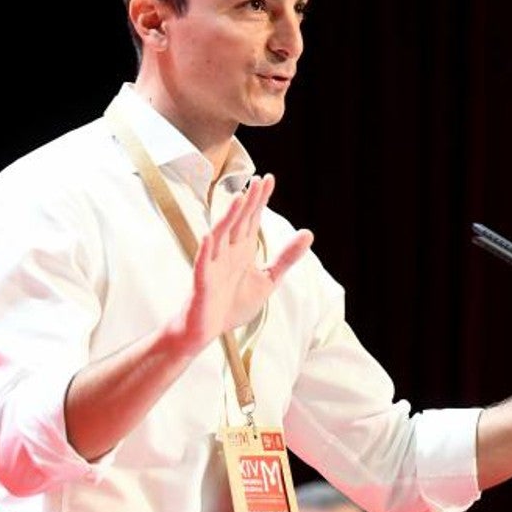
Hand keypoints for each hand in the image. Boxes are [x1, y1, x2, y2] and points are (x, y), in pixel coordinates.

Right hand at [180, 174, 313, 349]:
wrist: (206, 331)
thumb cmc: (232, 304)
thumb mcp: (268, 280)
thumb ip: (286, 258)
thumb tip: (308, 233)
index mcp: (243, 250)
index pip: (252, 219)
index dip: (260, 200)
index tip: (268, 179)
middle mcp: (228, 252)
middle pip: (239, 222)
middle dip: (249, 202)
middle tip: (259, 181)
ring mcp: (213, 265)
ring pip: (220, 236)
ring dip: (228, 217)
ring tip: (237, 198)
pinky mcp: (202, 282)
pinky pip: (203, 264)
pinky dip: (205, 250)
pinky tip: (209, 236)